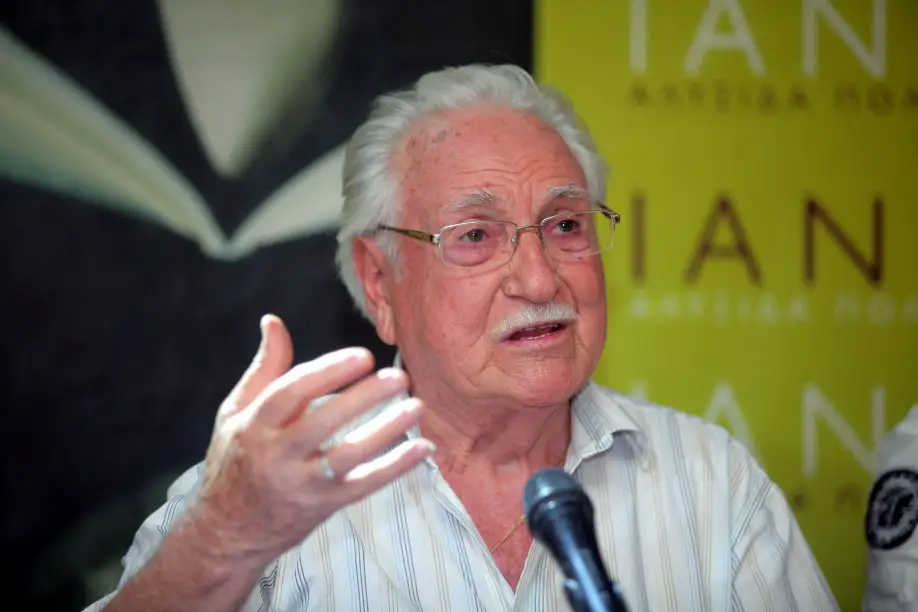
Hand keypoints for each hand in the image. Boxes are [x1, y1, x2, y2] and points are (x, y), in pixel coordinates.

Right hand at [188, 314, 432, 564]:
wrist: (226, 532)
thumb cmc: (235, 461)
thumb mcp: (236, 412)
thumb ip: (264, 368)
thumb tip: (274, 321)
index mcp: (255, 425)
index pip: (291, 393)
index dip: (328, 372)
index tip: (363, 355)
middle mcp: (276, 455)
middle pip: (323, 423)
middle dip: (363, 398)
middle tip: (398, 376)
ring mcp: (301, 483)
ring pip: (348, 456)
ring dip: (386, 431)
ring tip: (416, 406)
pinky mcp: (323, 505)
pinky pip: (364, 485)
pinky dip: (395, 467)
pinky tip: (422, 448)